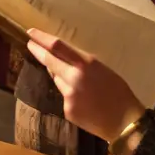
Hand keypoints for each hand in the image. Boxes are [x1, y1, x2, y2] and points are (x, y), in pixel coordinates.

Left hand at [26, 29, 144, 142]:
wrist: (124, 122)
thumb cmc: (119, 91)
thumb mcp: (102, 69)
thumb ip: (82, 64)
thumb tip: (62, 61)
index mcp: (86, 64)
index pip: (57, 46)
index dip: (42, 38)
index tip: (31, 32)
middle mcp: (73, 78)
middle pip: (49, 61)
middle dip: (37, 51)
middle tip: (30, 44)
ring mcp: (68, 95)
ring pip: (57, 79)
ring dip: (59, 74)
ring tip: (76, 79)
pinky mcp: (67, 110)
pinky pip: (64, 96)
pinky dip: (69, 94)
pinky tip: (84, 100)